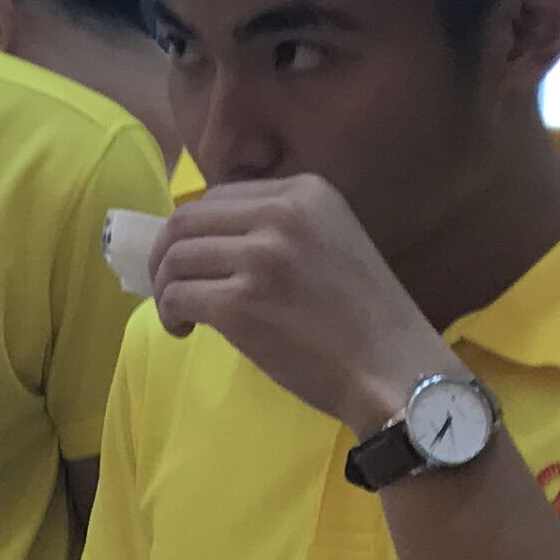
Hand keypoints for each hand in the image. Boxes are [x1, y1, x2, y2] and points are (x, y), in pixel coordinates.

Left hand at [148, 175, 452, 430]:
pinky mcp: (242, 303)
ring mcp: (261, 256)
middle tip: (170, 287)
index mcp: (305, 191)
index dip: (194, 230)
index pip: (219, 196)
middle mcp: (282, 213)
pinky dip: (170, 313)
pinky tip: (184, 330)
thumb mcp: (331, 241)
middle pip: (187, 220)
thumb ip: (280, 228)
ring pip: (176, 257)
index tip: (193, 260)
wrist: (394, 368)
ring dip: (166, 287)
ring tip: (179, 314)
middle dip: (166, 255)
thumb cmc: (363, 318)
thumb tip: (209, 240)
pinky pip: (178, 295)